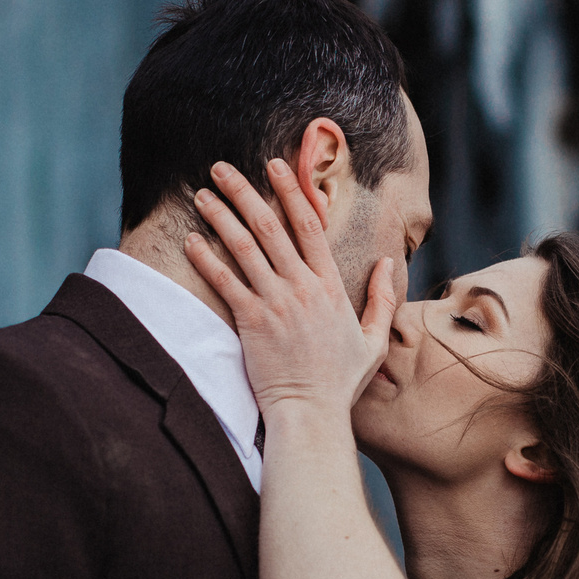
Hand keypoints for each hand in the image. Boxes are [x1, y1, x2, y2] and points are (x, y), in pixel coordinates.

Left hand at [185, 159, 397, 414]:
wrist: (310, 414)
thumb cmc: (340, 382)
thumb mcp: (372, 339)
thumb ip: (381, 298)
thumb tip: (387, 264)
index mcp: (330, 286)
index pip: (309, 225)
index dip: (292, 190)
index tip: (275, 165)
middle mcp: (303, 287)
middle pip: (271, 226)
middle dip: (245, 191)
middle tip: (221, 166)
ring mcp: (276, 303)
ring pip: (244, 248)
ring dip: (221, 216)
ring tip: (202, 193)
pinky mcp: (251, 323)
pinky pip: (225, 282)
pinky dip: (207, 259)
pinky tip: (191, 239)